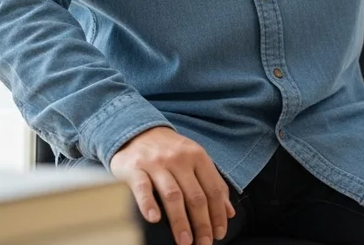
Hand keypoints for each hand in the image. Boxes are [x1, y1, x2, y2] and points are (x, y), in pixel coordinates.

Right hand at [110, 126, 234, 244]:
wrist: (136, 130)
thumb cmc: (169, 151)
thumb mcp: (194, 160)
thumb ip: (212, 183)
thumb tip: (228, 212)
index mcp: (198, 157)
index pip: (214, 189)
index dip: (218, 214)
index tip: (220, 233)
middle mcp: (180, 159)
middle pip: (196, 196)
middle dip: (202, 223)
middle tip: (204, 244)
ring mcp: (157, 164)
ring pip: (173, 196)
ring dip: (180, 221)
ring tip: (185, 241)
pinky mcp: (135, 168)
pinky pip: (143, 188)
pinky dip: (149, 204)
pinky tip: (154, 219)